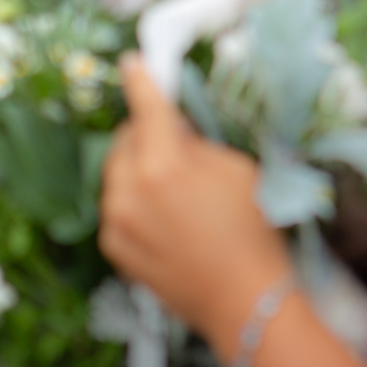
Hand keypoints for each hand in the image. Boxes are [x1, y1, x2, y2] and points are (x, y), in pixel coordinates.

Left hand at [100, 55, 290, 365]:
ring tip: (175, 190)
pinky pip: (117, 207)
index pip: (145, 108)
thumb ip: (196, 144)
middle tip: (177, 146)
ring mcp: (116, 221)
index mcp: (161, 166)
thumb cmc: (253, 232)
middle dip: (146, 135)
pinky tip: (166, 218)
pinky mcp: (113, 247)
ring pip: (118, 175)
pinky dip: (134, 202)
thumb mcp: (235, 170)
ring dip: (139, 170)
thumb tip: (171, 127)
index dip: (140, 81)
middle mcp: (127, 191)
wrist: (246, 303)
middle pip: (125, 141)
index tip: (132, 63)